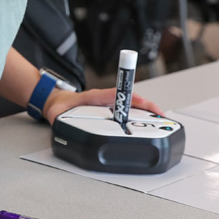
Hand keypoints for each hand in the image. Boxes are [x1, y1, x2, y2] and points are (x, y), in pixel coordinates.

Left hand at [42, 86, 162, 124]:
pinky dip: (143, 116)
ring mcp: (111, 105)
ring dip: (148, 111)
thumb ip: (57, 117)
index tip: (141, 101)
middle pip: (131, 100)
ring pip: (134, 106)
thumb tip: (59, 119)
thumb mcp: (58, 112)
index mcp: (95, 97)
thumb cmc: (62, 105)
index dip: (129, 98)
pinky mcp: (113, 111)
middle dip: (147, 106)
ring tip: (161, 120)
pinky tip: (151, 123)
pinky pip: (131, 111)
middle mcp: (106, 100)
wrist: (60, 103)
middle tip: (160, 115)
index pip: (116, 95)